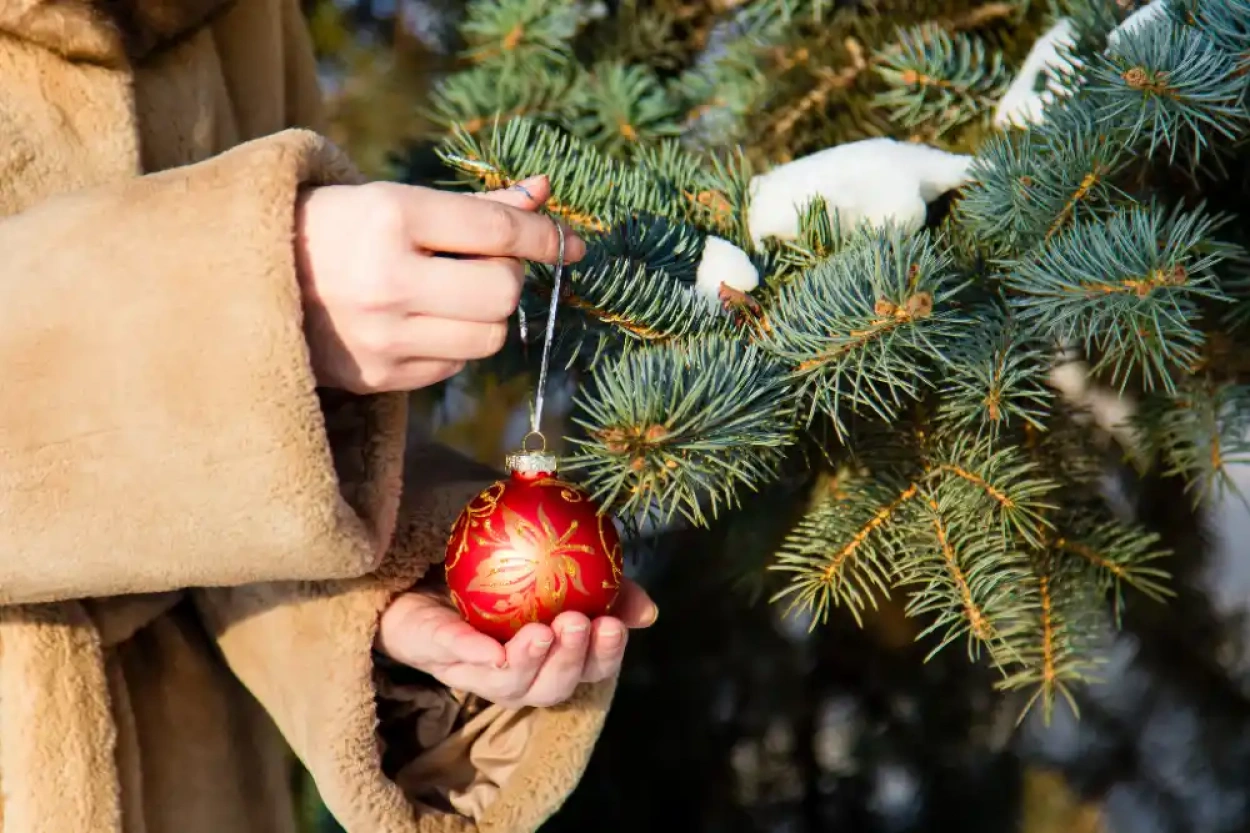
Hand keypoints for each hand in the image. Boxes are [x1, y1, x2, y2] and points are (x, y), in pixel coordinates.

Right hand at [294, 175, 584, 392]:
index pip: (497, 233)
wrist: (250, 278)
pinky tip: (423, 320)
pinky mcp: (378, 378)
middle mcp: (387, 281)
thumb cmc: (337, 228)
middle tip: (486, 264)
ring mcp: (382, 337)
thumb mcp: (397, 199)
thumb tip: (545, 194)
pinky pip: (453, 364)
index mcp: (389, 218)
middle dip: (508, 277)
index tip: (569, 243)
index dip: (545, 238)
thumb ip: (475, 205)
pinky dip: (455, 341)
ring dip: (487, 315)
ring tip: (453, 293)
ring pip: (488, 338)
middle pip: (503, 294)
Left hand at [376, 579, 656, 708]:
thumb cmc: (503, 577)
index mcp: (548, 661)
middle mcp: (515, 676)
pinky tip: (487, 646)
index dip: (604, 656)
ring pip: (504, 684)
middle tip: (577, 624)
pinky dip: (469, 651)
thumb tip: (648, 611)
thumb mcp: (561, 574)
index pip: (586, 671)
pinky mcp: (432, 652)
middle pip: (548, 688)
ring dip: (527, 662)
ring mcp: (472, 670)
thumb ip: (604, 588)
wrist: (427, 575)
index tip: (615, 625)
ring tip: (542, 632)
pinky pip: (450, 653)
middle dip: (568, 661)